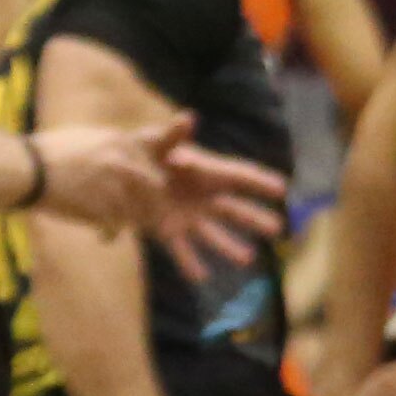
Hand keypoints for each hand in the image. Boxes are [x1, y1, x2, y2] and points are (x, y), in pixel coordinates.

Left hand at [36, 109, 293, 268]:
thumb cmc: (140, 151)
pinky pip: (182, 250)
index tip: (282, 188)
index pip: (236, 174)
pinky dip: (190, 263)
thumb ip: (171, 135)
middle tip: (278, 229)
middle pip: (232, 207)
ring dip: (229, 245)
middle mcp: (200, 195)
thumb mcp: (153, 142)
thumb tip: (187, 118)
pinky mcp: (167, 232)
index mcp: (202, 170)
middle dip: (254, 217)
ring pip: (213, 233)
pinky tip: (201, 277)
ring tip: (247, 259)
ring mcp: (186, 216)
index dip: (259, 181)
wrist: (113, 175)